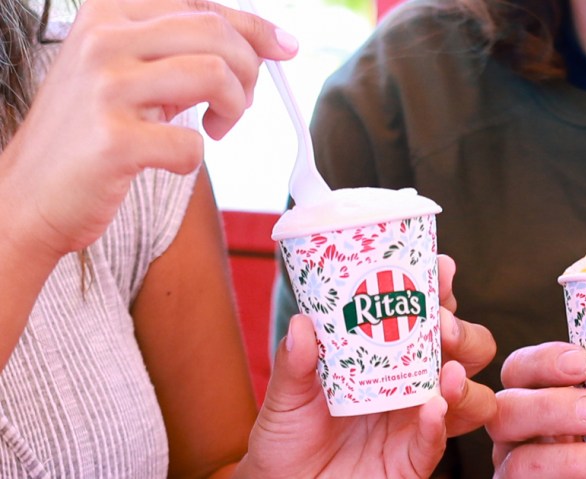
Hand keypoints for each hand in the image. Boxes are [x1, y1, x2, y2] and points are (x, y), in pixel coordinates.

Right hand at [0, 0, 296, 259]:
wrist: (27, 195)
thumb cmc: (88, 134)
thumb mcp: (124, 71)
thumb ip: (177, 48)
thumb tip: (262, 43)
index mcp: (106, 13)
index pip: (201, 4)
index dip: (254, 26)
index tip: (286, 47)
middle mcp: (102, 39)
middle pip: (216, 33)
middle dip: (249, 72)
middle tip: (237, 105)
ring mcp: (105, 88)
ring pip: (215, 74)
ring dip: (233, 108)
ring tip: (217, 127)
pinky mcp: (113, 141)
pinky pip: (192, 143)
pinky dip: (196, 158)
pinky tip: (173, 159)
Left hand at [239, 255, 496, 476]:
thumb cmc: (289, 438)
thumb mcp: (285, 395)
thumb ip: (294, 363)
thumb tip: (302, 323)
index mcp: (388, 355)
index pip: (427, 315)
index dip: (441, 289)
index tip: (440, 269)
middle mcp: (411, 384)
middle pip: (464, 350)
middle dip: (464, 332)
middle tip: (442, 325)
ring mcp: (417, 421)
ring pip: (471, 397)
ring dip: (463, 380)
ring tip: (445, 371)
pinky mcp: (412, 459)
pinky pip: (437, 442)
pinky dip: (439, 424)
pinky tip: (432, 409)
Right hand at [488, 342, 585, 477]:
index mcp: (539, 401)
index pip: (522, 370)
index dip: (544, 359)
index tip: (584, 359)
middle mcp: (518, 434)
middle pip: (505, 407)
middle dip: (551, 404)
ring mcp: (513, 470)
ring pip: (515, 458)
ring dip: (567, 455)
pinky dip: (571, 475)